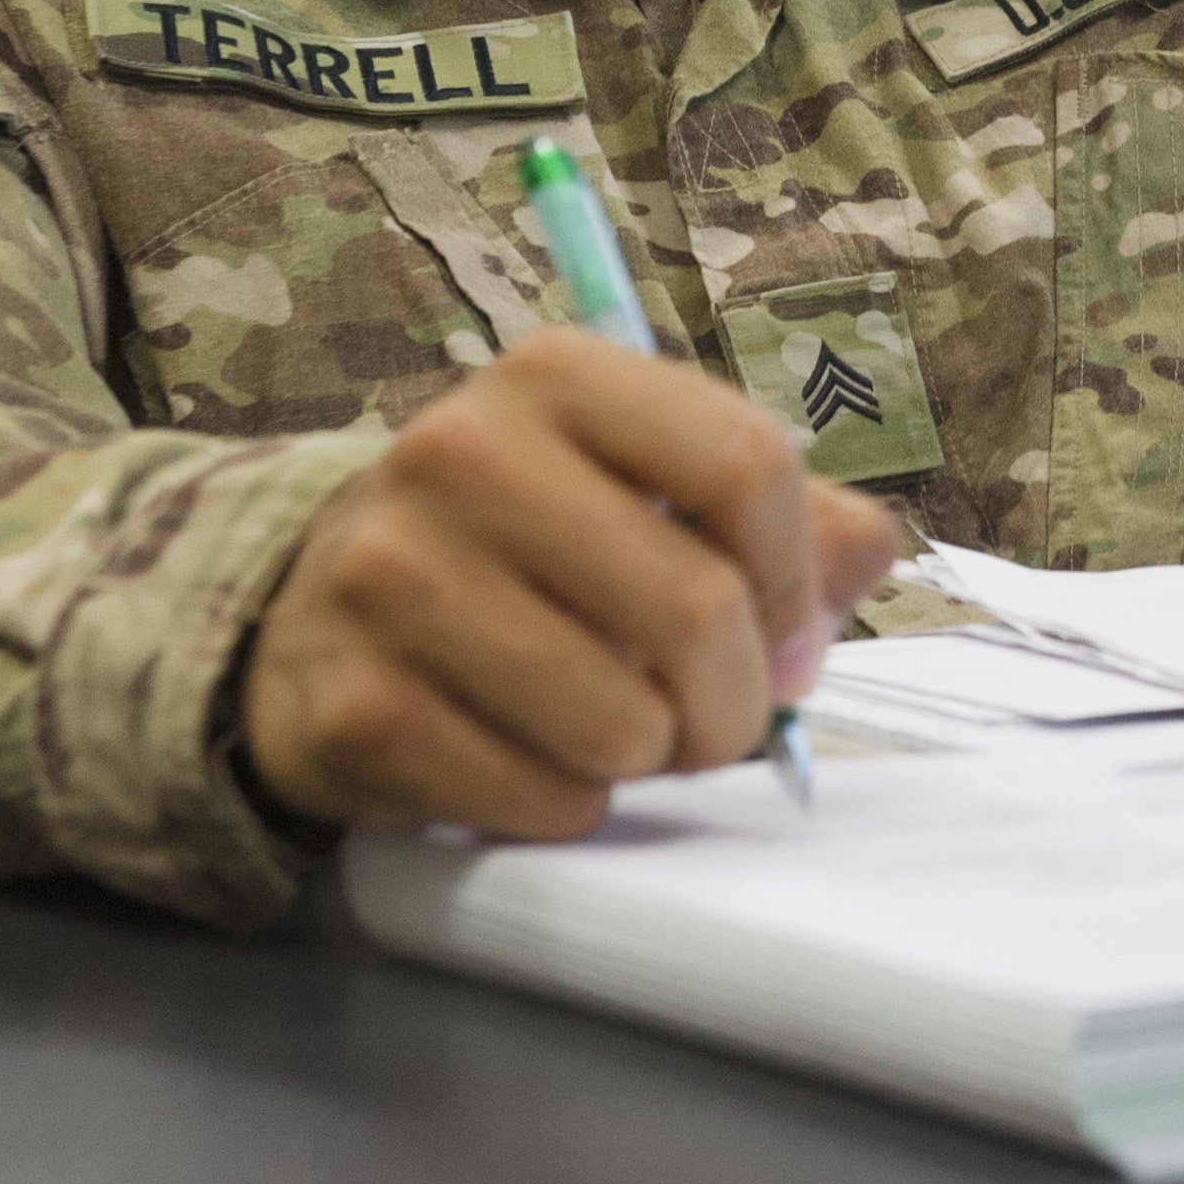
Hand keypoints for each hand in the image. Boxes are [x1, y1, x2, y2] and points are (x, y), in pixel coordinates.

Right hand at [241, 329, 902, 836]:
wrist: (325, 609)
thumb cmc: (530, 544)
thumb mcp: (649, 486)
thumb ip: (789, 515)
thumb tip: (859, 559)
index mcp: (557, 376)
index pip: (747, 466)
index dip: (798, 579)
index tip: (789, 637)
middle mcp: (459, 452)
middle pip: (695, 607)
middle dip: (735, 699)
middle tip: (716, 722)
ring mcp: (392, 578)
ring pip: (619, 721)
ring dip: (648, 758)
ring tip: (616, 732)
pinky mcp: (357, 707)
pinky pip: (538, 797)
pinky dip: (566, 806)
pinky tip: (534, 762)